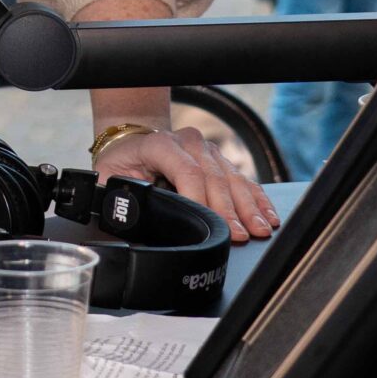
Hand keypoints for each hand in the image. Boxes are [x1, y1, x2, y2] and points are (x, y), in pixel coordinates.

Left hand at [94, 126, 277, 242]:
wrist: (132, 143)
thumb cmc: (121, 163)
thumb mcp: (109, 177)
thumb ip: (116, 196)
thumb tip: (125, 219)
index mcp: (159, 144)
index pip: (187, 171)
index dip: (201, 199)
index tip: (209, 225)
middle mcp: (187, 142)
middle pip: (214, 178)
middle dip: (229, 210)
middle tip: (240, 235)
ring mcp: (207, 150)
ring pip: (232, 179)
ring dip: (248, 207)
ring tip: (259, 229)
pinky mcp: (219, 160)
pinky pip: (243, 180)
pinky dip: (256, 199)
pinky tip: (267, 216)